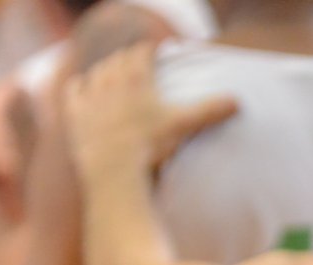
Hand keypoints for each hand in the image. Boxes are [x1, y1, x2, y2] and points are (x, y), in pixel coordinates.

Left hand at [64, 44, 238, 177]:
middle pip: (118, 59)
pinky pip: (74, 89)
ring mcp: (90, 94)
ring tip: (113, 79)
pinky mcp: (75, 112)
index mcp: (136, 76)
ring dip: (105, 72)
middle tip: (136, 67)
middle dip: (128, 60)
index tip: (154, 53)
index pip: (142, 52)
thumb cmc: (150, 145)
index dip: (149, 51)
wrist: (114, 166)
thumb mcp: (183, 125)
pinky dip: (79, 87)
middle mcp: (110, 79)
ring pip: (97, 71)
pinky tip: (84, 90)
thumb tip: (238, 101)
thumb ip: (209, 110)